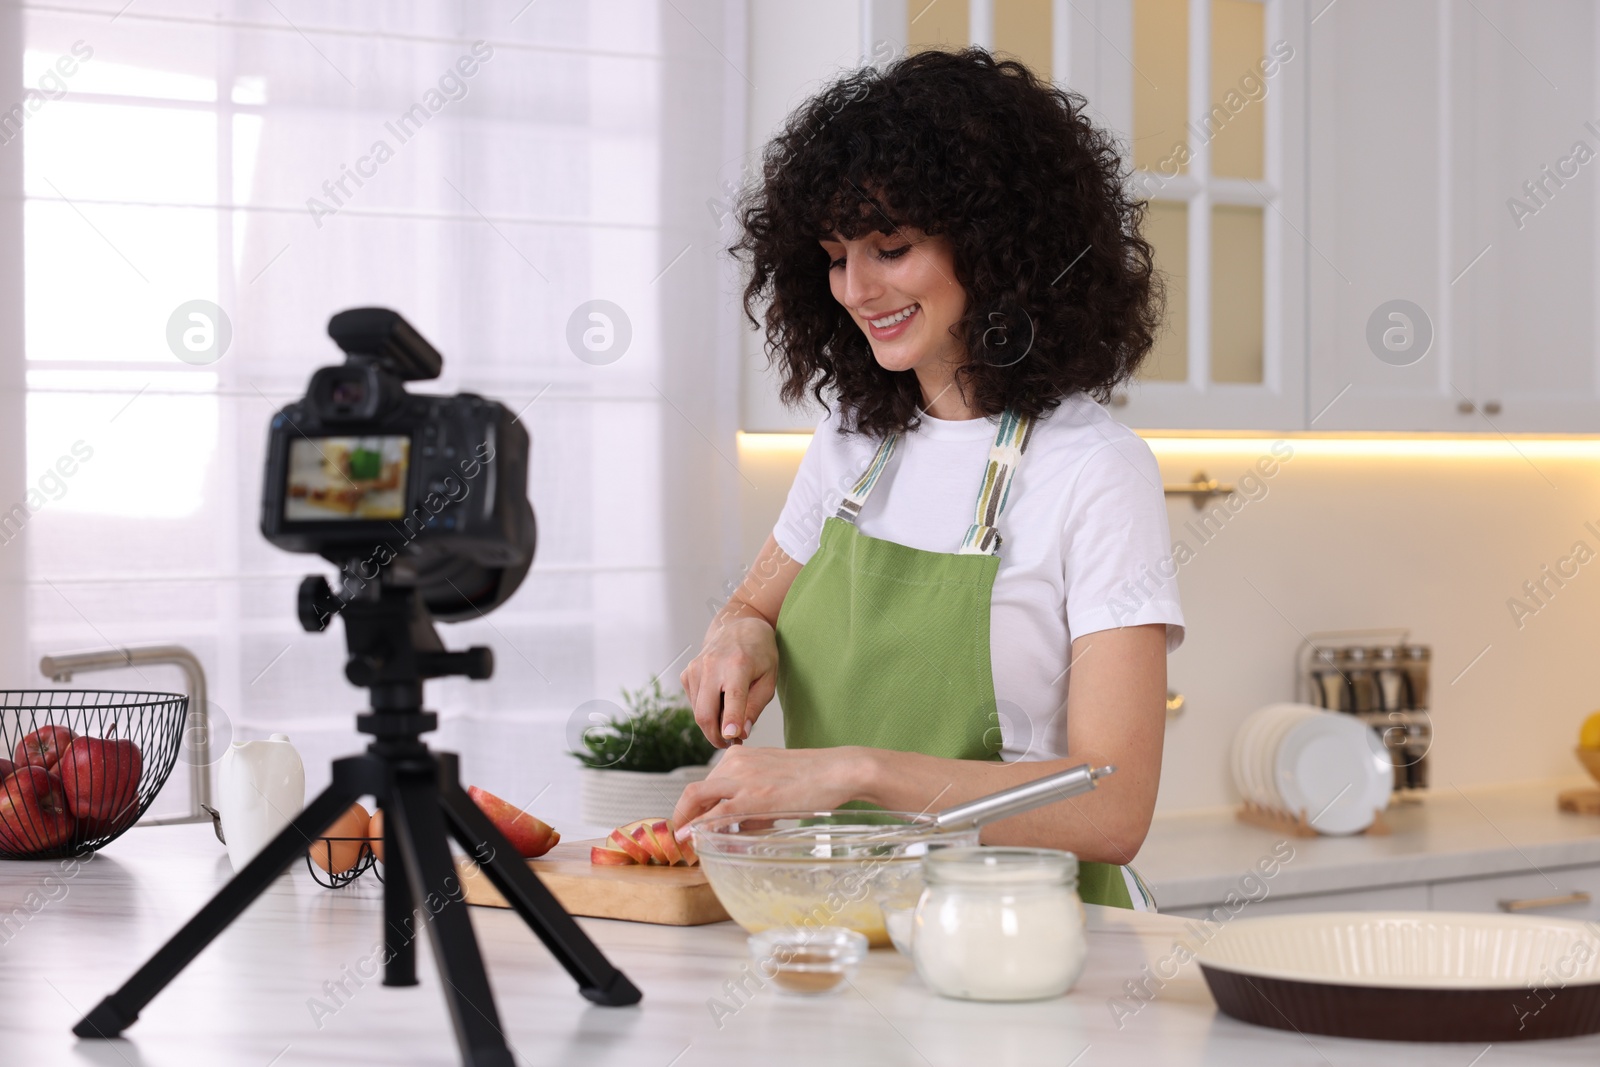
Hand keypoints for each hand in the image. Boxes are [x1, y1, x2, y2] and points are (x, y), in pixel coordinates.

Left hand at [673, 745, 869, 826]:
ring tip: (685, 843)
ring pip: (697, 797)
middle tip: (681, 837)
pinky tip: (687, 837)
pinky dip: (698, 825)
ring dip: (686, 822)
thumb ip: (751, 799)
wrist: (837, 771)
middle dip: (682, 815)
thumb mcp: (773, 781)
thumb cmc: (812, 778)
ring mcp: (743, 778)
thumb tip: (737, 827)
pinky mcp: (753, 796)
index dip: (692, 808)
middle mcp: (736, 763)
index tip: (689, 825)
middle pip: (695, 790)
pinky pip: (717, 812)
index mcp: (740, 757)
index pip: (706, 784)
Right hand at [681, 616, 778, 747]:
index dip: (731, 720)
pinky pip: (694, 703)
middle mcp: (712, 666)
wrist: (738, 626)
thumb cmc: (759, 653)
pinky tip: (720, 702)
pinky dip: (706, 711)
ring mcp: (695, 669)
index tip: (731, 738)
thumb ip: (756, 706)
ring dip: (712, 725)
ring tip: (730, 721)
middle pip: (706, 713)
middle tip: (730, 744)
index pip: (733, 697)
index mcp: (738, 664)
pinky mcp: (687, 673)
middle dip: (716, 736)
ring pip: (698, 712)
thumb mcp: (769, 678)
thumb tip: (741, 733)